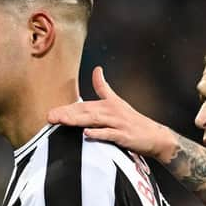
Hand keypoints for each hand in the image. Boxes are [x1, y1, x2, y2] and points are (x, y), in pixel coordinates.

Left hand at [47, 66, 175, 160]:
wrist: (155, 136)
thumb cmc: (134, 121)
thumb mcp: (117, 101)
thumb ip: (104, 87)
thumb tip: (96, 69)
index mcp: (108, 104)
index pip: (83, 105)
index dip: (67, 108)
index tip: (52, 111)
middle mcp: (112, 112)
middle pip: (86, 111)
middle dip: (67, 114)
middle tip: (50, 116)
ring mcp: (118, 124)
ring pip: (95, 120)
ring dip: (77, 120)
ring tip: (62, 121)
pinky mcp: (124, 136)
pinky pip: (110, 134)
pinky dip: (98, 134)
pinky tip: (87, 133)